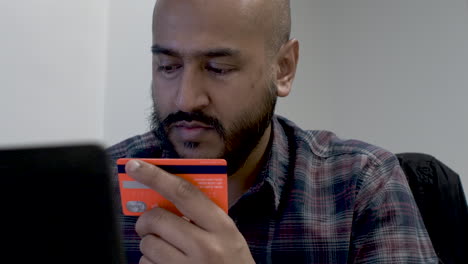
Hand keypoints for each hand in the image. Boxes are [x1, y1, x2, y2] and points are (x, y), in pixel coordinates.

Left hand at [125, 159, 255, 263]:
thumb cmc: (230, 260)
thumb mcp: (227, 233)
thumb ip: (203, 213)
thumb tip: (164, 192)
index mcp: (221, 227)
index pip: (183, 192)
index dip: (155, 175)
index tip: (134, 166)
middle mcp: (205, 247)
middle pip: (157, 219)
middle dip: (146, 220)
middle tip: (149, 224)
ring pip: (147, 244)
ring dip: (149, 244)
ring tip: (164, 249)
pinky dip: (149, 263)